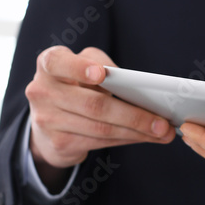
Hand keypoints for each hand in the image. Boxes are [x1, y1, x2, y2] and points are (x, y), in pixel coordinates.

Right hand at [25, 46, 174, 187]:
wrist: (48, 119)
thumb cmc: (75, 84)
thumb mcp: (84, 66)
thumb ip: (104, 68)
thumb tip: (141, 89)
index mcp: (49, 63)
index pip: (58, 61)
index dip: (80, 68)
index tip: (101, 74)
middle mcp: (42, 90)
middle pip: (93, 104)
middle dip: (133, 115)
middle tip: (161, 121)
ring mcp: (47, 119)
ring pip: (100, 128)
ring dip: (136, 132)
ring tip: (161, 132)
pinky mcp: (58, 142)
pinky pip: (99, 142)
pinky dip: (126, 139)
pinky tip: (144, 138)